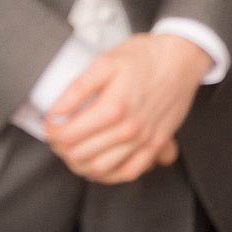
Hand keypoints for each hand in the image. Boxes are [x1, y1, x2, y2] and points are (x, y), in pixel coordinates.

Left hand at [44, 33, 212, 183]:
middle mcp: (129, 130)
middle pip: (81, 155)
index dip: (52, 133)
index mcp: (113, 108)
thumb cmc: (145, 56)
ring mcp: (144, 141)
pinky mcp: (157, 145)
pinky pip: (129, 173)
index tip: (49, 124)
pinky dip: (109, 175)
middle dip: (62, 149)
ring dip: (80, 164)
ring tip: (73, 150)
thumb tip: (55, 111)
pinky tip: (99, 165)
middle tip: (58, 137)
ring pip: (101, 169)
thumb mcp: (105, 62)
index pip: (68, 136)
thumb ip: (77, 88)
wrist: (182, 57)